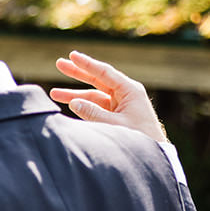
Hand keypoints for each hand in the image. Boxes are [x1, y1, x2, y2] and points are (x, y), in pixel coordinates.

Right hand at [49, 50, 167, 143]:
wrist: (155, 154)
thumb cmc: (140, 139)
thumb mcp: (115, 126)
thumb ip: (93, 114)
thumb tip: (74, 102)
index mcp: (130, 91)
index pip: (104, 73)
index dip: (87, 64)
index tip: (72, 55)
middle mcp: (125, 94)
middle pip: (97, 80)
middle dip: (77, 74)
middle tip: (59, 64)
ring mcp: (120, 105)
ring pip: (94, 96)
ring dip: (75, 95)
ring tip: (54, 94)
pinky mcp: (116, 116)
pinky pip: (97, 108)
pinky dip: (84, 107)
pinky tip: (69, 105)